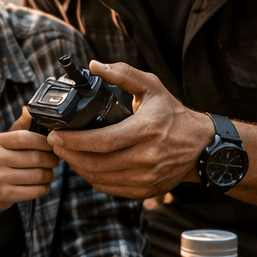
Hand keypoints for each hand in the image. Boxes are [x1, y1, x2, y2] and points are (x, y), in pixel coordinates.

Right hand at [0, 108, 59, 215]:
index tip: (52, 146)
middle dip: (51, 160)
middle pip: (37, 157)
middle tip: (53, 162)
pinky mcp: (4, 195)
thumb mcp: (0, 144)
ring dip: (49, 176)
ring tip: (48, 174)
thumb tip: (29, 110)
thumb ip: (18, 128)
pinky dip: (44, 189)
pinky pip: (35, 191)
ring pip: (38, 175)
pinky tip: (41, 186)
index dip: (46, 142)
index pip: (28, 137)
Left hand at [45, 61, 214, 199]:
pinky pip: (110, 188)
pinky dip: (92, 178)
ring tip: (66, 154)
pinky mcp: (145, 190)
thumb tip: (94, 66)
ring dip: (78, 167)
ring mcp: (147, 177)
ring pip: (100, 178)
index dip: (75, 141)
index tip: (56, 135)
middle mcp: (148, 157)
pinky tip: (85, 165)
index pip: (103, 141)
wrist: (201, 146)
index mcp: (147, 129)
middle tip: (55, 144)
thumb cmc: (172, 113)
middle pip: (97, 163)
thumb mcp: (152, 87)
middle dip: (69, 155)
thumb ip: (123, 74)